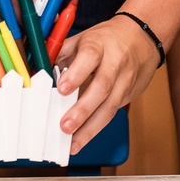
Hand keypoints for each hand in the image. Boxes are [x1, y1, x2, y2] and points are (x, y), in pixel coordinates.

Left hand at [52, 16, 159, 153]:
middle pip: (102, 87)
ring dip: (90, 128)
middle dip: (83, 109)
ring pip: (110, 106)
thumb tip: (36, 72)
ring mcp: (125, 80)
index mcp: (98, 45)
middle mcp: (115, 63)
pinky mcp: (130, 94)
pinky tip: (82, 140)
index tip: (62, 89)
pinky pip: (112, 113)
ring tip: (73, 143)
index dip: (77, 74)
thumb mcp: (82, 38)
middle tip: (65, 126)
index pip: (89, 57)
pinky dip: (96, 128)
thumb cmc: (105, 39)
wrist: (143, 37)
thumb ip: (59, 54)